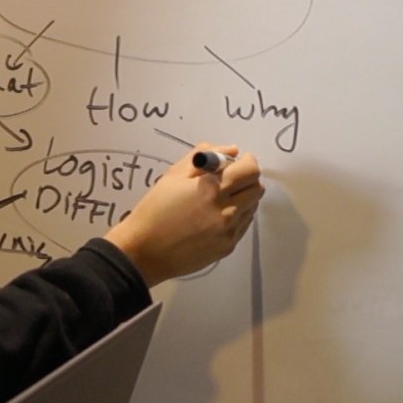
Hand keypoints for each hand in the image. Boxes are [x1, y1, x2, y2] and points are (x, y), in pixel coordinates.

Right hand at [103, 143, 263, 286]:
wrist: (144, 251)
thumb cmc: (154, 210)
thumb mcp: (173, 175)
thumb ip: (205, 155)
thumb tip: (233, 150)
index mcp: (212, 189)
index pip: (250, 170)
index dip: (247, 162)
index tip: (237, 162)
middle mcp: (226, 210)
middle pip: (257, 188)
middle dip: (247, 179)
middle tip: (230, 179)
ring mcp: (229, 231)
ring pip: (253, 207)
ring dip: (243, 198)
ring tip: (220, 199)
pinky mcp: (228, 247)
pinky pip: (243, 225)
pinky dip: (237, 215)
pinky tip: (216, 216)